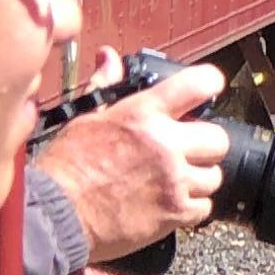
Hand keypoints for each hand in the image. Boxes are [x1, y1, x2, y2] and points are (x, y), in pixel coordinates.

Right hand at [40, 64, 231, 253]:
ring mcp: (173, 180)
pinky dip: (192, 208)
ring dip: (199, 178)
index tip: (210, 88)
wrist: (57, 216)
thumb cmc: (65, 169)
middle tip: (187, 150)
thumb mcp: (84, 118)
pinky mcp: (174, 213)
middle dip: (205, 144)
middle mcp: (164, 144)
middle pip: (217, 138)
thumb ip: (106, 86)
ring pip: (214, 176)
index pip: (197, 84)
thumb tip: (109, 58)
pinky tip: (170, 204)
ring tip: (175, 180)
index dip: (209, 83)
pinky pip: (205, 207)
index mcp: (142, 114)